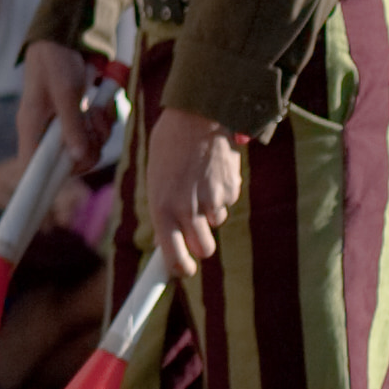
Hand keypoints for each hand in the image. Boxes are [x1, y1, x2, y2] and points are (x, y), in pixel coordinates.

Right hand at [18, 40, 102, 171]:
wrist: (64, 37)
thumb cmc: (56, 61)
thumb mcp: (66, 93)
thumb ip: (71, 126)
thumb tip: (76, 159)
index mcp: (31, 127)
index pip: (31, 167)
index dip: (50, 176)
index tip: (75, 166)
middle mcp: (44, 131)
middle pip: (66, 161)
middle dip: (88, 147)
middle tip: (95, 125)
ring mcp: (60, 125)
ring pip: (84, 147)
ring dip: (99, 133)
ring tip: (99, 109)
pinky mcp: (75, 117)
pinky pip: (92, 133)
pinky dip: (102, 123)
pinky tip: (102, 105)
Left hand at [146, 106, 242, 278]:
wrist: (199, 115)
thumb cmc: (170, 144)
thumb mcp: (156, 176)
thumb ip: (164, 206)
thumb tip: (168, 235)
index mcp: (161, 207)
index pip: (173, 255)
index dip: (179, 269)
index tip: (180, 273)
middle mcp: (187, 210)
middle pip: (204, 249)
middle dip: (201, 244)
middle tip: (196, 232)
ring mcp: (212, 202)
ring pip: (216, 224)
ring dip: (210, 213)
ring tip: (199, 183)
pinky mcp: (231, 191)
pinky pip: (227, 203)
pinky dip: (221, 194)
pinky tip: (212, 172)